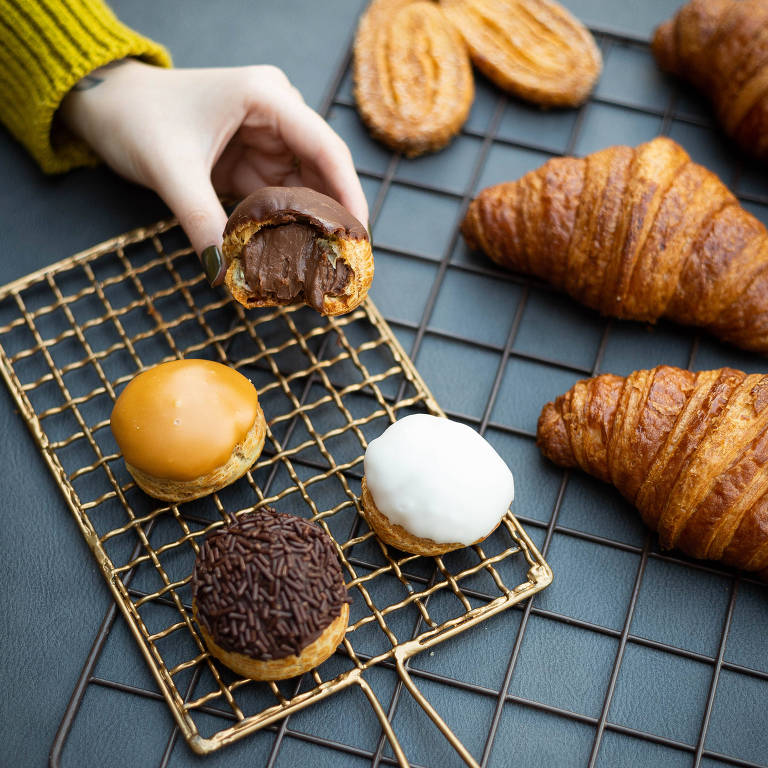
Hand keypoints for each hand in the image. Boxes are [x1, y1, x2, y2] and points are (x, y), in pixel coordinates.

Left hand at [60, 59, 368, 284]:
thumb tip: (226, 272)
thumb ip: (201, 220)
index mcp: (266, 97)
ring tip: (319, 265)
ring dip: (309, 226)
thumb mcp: (170, 169)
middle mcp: (276, 114)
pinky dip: (284, 225)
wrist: (105, 105)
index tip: (358, 239)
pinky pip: (280, 198)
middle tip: (342, 263)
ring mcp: (267, 138)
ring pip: (304, 189)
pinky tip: (291, 253)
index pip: (326, 150)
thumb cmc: (135, 118)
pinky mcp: (253, 160)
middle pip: (323, 172)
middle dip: (332, 218)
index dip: (348, 196)